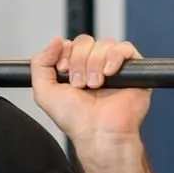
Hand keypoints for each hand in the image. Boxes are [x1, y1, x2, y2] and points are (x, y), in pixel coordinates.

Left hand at [30, 35, 149, 153]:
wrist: (98, 132)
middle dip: (78, 61)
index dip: (65, 53)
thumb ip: (40, 64)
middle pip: (85, 41)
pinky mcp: (133, 70)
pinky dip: (114, 57)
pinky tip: (108, 74)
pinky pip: (125, 48)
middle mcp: (94, 66)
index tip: (63, 71)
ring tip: (94, 85)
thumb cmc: (75, 119)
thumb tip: (55, 40)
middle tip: (79, 84)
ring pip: (104, 44)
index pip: (70, 44)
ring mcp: (114, 66)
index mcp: (75, 69)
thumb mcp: (44, 91)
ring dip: (94, 63)